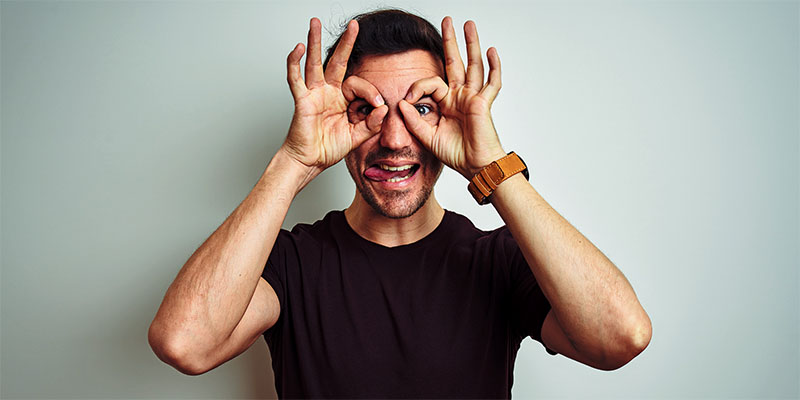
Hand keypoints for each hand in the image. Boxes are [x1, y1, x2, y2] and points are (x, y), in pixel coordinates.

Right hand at [281, 18, 387, 172]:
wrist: (310, 161)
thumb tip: (384, 108)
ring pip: (314, 63)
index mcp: (341, 99)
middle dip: (347, 43)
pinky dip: (295, 63)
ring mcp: (314, 94)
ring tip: (314, 23)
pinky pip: (296, 79)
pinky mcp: (302, 100)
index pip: (358, 84)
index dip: (370, 93)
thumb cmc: (328, 148)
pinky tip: (298, 48)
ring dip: (315, 42)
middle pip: (337, 61)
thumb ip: (371, 123)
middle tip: (354, 25)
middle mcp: (327, 92)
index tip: (378, 106)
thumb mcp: (357, 136)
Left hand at [398, 17, 505, 178]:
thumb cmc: (455, 154)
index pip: (431, 83)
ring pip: (473, 65)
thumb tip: (401, 103)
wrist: (474, 166)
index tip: (407, 101)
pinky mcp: (483, 103)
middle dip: (451, 41)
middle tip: (448, 21)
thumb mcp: (427, 136)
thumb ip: (414, 120)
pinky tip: (491, 50)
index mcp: (446, 103)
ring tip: (469, 25)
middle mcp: (460, 96)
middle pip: (455, 62)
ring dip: (471, 44)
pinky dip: (493, 66)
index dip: (417, 88)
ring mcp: (473, 97)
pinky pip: (491, 82)